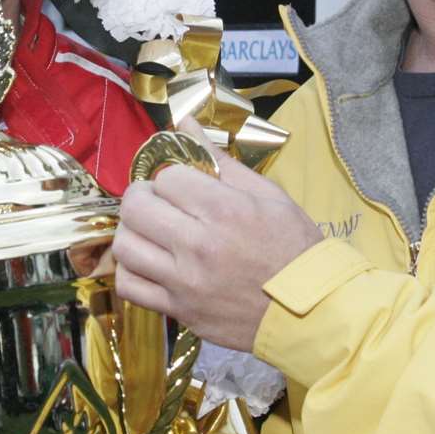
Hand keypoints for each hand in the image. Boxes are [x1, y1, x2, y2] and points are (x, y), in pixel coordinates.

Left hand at [113, 118, 322, 352]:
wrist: (309, 309)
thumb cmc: (294, 248)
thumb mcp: (268, 195)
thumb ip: (221, 160)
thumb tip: (184, 123)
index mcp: (223, 210)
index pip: (167, 177)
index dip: (173, 176)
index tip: (184, 186)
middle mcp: (198, 245)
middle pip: (136, 207)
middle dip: (143, 196)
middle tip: (158, 202)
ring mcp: (185, 281)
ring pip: (125, 246)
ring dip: (133, 232)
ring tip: (151, 232)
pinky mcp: (179, 310)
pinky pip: (129, 287)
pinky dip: (130, 272)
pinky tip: (149, 264)